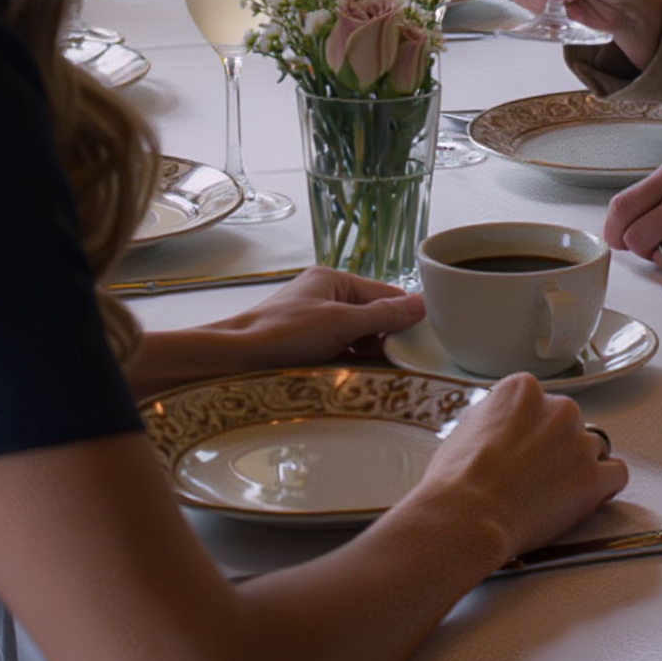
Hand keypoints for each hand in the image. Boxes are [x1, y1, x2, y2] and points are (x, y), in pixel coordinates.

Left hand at [207, 268, 425, 369]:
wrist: (235, 361)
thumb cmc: (282, 334)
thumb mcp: (340, 322)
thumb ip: (382, 315)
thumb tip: (421, 305)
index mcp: (333, 280)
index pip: (383, 293)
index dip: (404, 314)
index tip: (426, 338)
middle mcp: (326, 298)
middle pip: (373, 317)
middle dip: (389, 338)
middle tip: (409, 361)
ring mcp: (316, 325)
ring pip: (359, 339)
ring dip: (373, 355)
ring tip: (391, 373)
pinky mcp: (309, 350)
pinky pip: (342, 355)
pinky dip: (355, 365)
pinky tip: (367, 380)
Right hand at [413, 371, 626, 557]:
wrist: (468, 513)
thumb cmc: (458, 477)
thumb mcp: (467, 426)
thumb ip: (496, 417)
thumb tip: (502, 427)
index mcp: (524, 389)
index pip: (539, 403)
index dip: (529, 430)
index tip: (521, 448)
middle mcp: (558, 407)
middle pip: (567, 424)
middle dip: (554, 447)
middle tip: (532, 475)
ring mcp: (580, 442)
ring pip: (591, 449)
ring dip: (576, 467)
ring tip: (551, 493)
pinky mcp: (595, 477)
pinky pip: (616, 474)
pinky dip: (604, 487)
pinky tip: (584, 498)